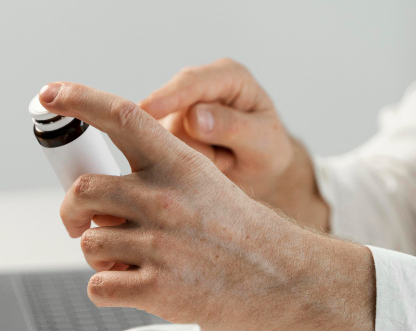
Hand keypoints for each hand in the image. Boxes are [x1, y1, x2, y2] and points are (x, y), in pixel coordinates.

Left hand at [37, 82, 374, 330]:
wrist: (286, 281)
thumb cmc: (247, 238)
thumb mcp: (209, 186)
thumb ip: (159, 181)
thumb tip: (106, 197)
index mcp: (179, 166)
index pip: (120, 116)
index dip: (79, 100)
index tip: (51, 94)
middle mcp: (164, 199)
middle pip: (84, 190)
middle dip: (72, 211)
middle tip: (79, 225)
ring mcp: (159, 245)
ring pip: (90, 244)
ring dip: (100, 256)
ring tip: (130, 263)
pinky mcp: (156, 288)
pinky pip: (98, 286)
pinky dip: (106, 289)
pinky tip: (133, 286)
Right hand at [140, 59, 328, 231]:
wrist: (263, 169)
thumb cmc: (268, 150)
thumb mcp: (262, 141)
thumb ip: (231, 127)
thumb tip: (193, 118)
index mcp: (229, 76)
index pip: (192, 82)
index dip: (169, 96)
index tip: (147, 110)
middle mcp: (199, 87)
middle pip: (170, 111)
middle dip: (190, 143)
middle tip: (225, 158)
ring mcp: (181, 109)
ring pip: (163, 135)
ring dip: (191, 157)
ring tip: (221, 160)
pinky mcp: (169, 130)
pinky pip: (159, 150)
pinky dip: (182, 164)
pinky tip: (205, 164)